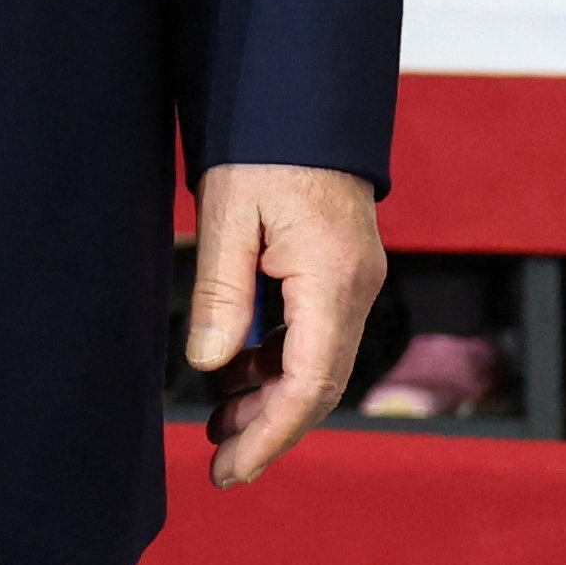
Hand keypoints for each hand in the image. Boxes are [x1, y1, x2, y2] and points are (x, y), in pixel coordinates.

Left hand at [189, 164, 384, 488]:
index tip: (231, 468)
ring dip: (272, 397)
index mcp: (332, 278)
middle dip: (270, 428)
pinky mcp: (343, 269)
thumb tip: (209, 366)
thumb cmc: (263, 145)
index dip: (270, 435)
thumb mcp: (228, 213)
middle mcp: (357, 287)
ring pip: (320, 363)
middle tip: (219, 461)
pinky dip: (280, 361)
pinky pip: (317, 333)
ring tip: (218, 422)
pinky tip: (237, 369)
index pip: (310, 383)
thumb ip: (220, 294)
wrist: (304, 96)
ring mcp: (355, 279)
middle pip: (321, 384)